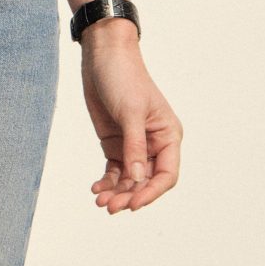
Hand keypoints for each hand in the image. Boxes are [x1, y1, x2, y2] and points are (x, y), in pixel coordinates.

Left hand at [80, 26, 181, 212]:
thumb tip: (138, 178)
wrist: (103, 58)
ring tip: (100, 201)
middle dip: (129, 195)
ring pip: (129, 179)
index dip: (151, 192)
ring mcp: (134, 146)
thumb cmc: (124, 78)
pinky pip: (114, 171)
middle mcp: (154, 144)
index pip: (166, 174)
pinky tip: (96, 189)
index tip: (133, 203)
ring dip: (116, 192)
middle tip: (110, 207)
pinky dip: (106, 182)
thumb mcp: (130, 112)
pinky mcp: (115, 144)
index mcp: (168, 136)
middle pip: (146, 181)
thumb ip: (134, 147)